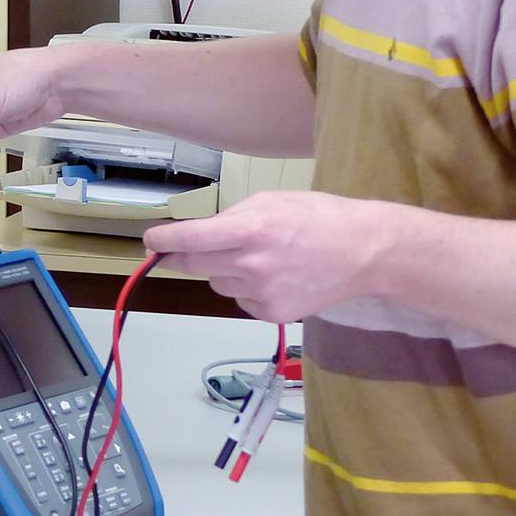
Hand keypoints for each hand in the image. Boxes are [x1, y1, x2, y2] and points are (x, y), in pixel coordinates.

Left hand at [141, 191, 395, 322]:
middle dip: (181, 256)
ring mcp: (261, 293)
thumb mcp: (270, 201)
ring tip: (259, 258)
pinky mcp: (271, 314)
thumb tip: (195, 235)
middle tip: (182, 249)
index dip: (162, 241)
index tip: (151, 241)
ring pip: (216, 283)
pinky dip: (245, 289)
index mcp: (250, 230)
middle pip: (193, 265)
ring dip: (223, 271)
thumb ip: (231, 218)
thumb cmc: (317, 217)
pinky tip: (274, 277)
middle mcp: (251, 265)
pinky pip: (239, 300)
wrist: (364, 253)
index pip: (189, 240)